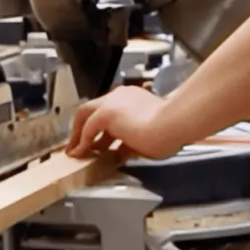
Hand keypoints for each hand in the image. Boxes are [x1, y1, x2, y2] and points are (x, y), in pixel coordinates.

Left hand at [66, 86, 185, 160]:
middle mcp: (120, 96)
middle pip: (92, 109)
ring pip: (86, 115)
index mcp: (133, 98)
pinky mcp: (106, 113)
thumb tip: (120, 152)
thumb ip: (131, 141)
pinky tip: (80, 153)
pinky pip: (87, 129)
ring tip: (76, 152)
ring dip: (79, 135)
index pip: (109, 109)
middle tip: (79, 145)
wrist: (173, 125)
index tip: (96, 140)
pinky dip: (82, 142)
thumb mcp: (147, 135)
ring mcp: (112, 102)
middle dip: (83, 128)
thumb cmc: (170, 131)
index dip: (100, 127)